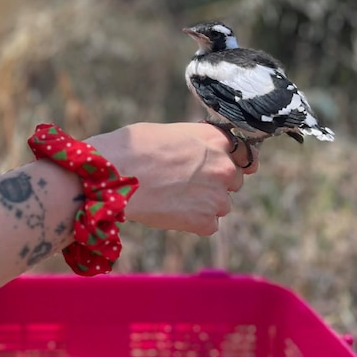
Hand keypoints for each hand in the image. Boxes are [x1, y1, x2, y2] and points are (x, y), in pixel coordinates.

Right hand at [87, 122, 257, 235]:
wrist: (115, 176)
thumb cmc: (133, 148)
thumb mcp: (169, 132)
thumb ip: (194, 142)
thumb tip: (196, 153)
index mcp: (215, 139)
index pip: (241, 152)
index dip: (228, 159)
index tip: (218, 166)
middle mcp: (223, 166)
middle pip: (233, 180)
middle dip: (215, 183)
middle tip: (185, 184)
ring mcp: (217, 196)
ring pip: (221, 204)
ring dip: (204, 204)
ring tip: (173, 198)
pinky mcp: (205, 221)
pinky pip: (209, 225)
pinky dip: (193, 222)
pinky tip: (171, 211)